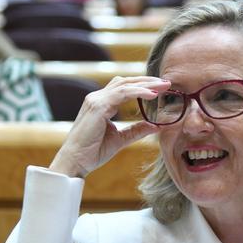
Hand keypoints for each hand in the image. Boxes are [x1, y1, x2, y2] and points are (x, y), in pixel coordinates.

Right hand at [50, 76, 169, 177]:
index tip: (161, 88)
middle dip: (147, 81)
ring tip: (164, 86)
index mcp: (101, 103)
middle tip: (167, 83)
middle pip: (125, 81)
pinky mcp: (97, 107)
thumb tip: (156, 126)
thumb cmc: (92, 152)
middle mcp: (97, 98)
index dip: (142, 85)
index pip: (124, 87)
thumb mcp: (120, 139)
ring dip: (146, 84)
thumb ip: (136, 130)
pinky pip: (121, 94)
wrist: (75, 162)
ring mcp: (96, 100)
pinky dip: (138, 92)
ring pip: (125, 85)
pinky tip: (152, 94)